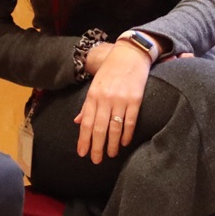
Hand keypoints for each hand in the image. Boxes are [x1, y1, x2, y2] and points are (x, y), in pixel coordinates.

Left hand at [76, 39, 152, 162]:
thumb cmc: (110, 72)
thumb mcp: (95, 86)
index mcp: (93, 96)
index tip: (82, 153)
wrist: (129, 55)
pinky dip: (126, 134)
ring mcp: (121, 100)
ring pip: (114, 128)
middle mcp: (105, 99)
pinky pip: (130, 121)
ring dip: (111, 144)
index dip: (84, 139)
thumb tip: (79, 122)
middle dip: (97, 146)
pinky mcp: (135, 100)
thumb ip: (87, 105)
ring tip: (110, 155)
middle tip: (96, 160)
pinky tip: (123, 143)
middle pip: (100, 128)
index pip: (87, 123)